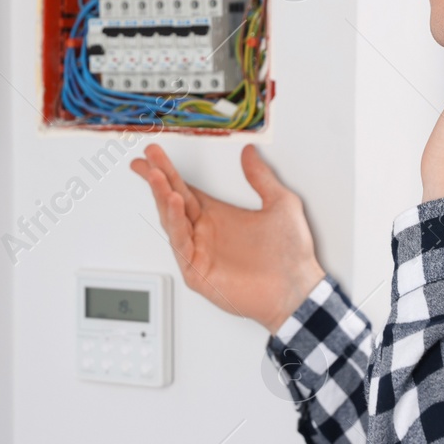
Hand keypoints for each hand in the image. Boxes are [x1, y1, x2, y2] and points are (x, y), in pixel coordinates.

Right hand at [130, 144, 326, 333]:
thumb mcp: (280, 204)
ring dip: (162, 197)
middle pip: (172, 200)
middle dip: (158, 179)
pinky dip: (176, 224)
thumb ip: (261, 178)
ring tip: (157, 176)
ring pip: (172, 221)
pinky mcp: (198, 272)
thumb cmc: (290, 254)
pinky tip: (175, 204)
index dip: (168, 172)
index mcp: (217, 216)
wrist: (297, 289)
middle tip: (147, 158)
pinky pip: (181, 245)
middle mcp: (204, 232)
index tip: (154, 154)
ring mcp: (199, 252)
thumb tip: (250, 154)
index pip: (185, 189)